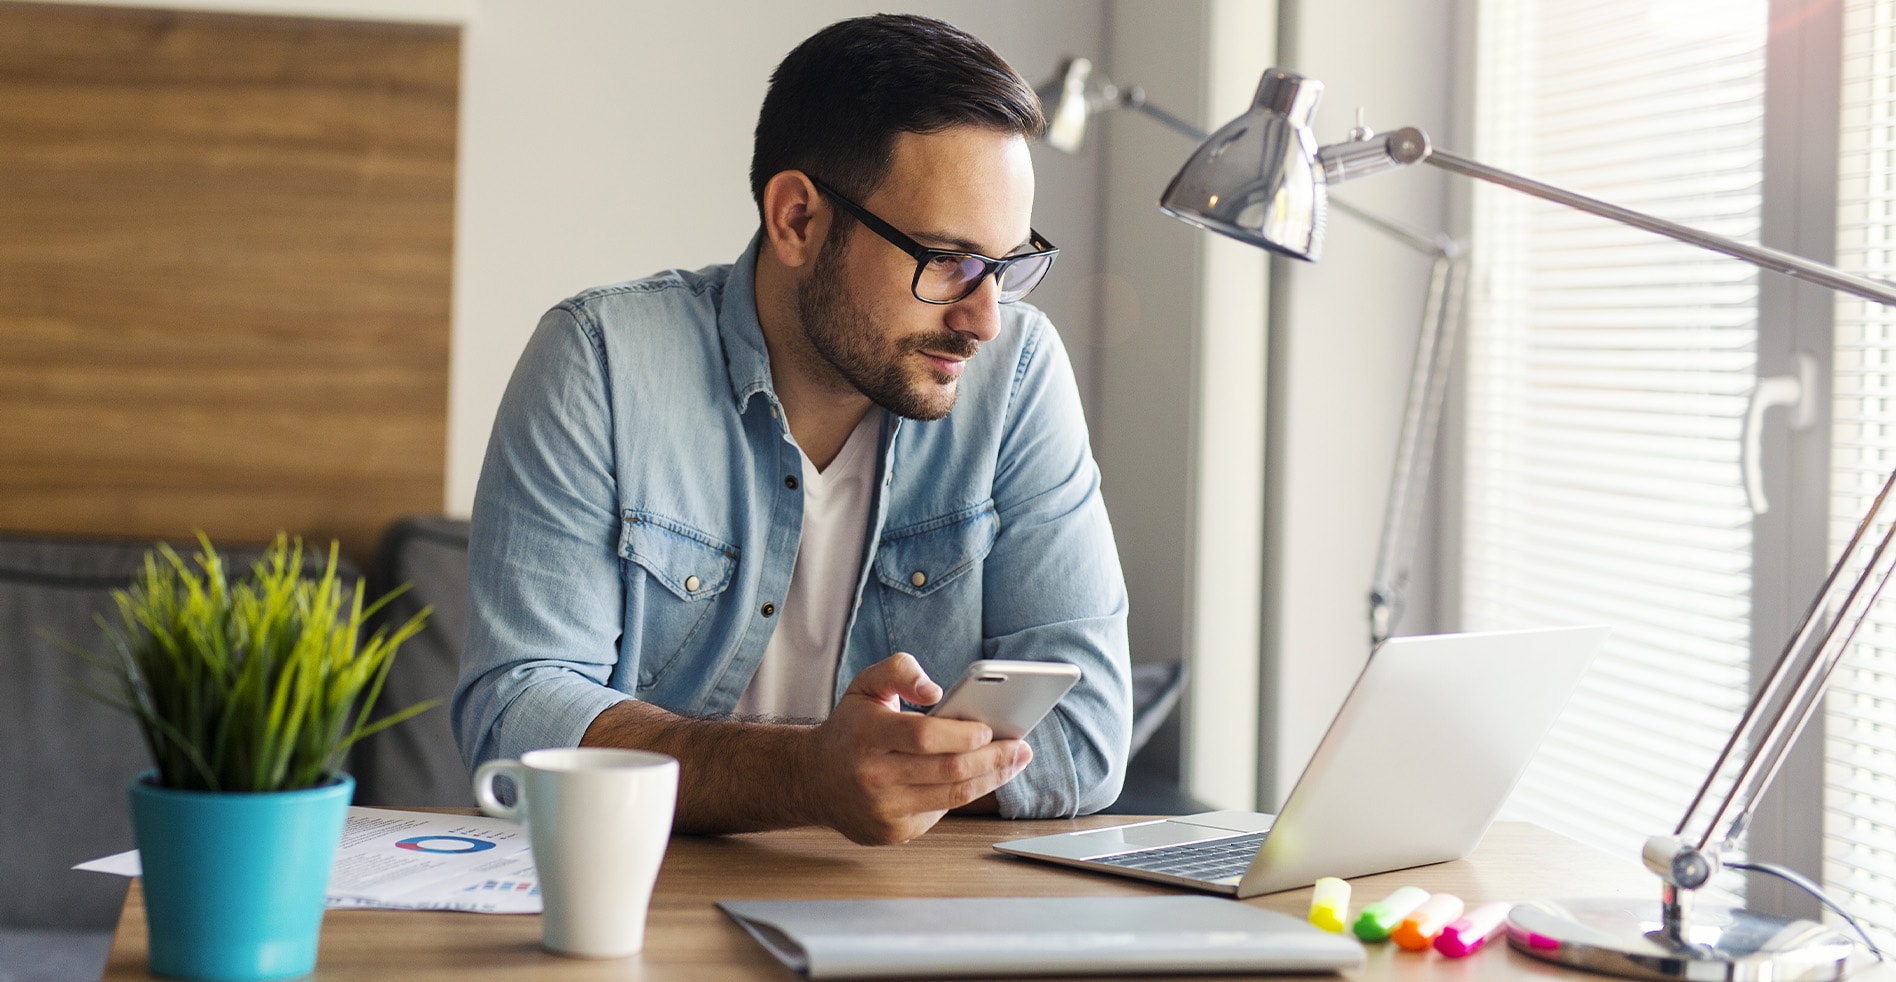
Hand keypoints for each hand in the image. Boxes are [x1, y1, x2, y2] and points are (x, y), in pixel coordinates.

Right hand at [800, 653, 1030, 844]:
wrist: (813, 780)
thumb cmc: (849, 729)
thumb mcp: (865, 686)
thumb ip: (899, 670)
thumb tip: (935, 690)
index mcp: (867, 735)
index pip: (924, 736)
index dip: (962, 734)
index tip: (990, 728)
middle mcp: (873, 776)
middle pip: (948, 770)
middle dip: (993, 758)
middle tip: (1021, 747)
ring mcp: (882, 809)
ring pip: (952, 797)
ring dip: (991, 779)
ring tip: (1014, 762)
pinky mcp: (892, 832)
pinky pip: (941, 813)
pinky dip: (966, 794)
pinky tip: (983, 778)